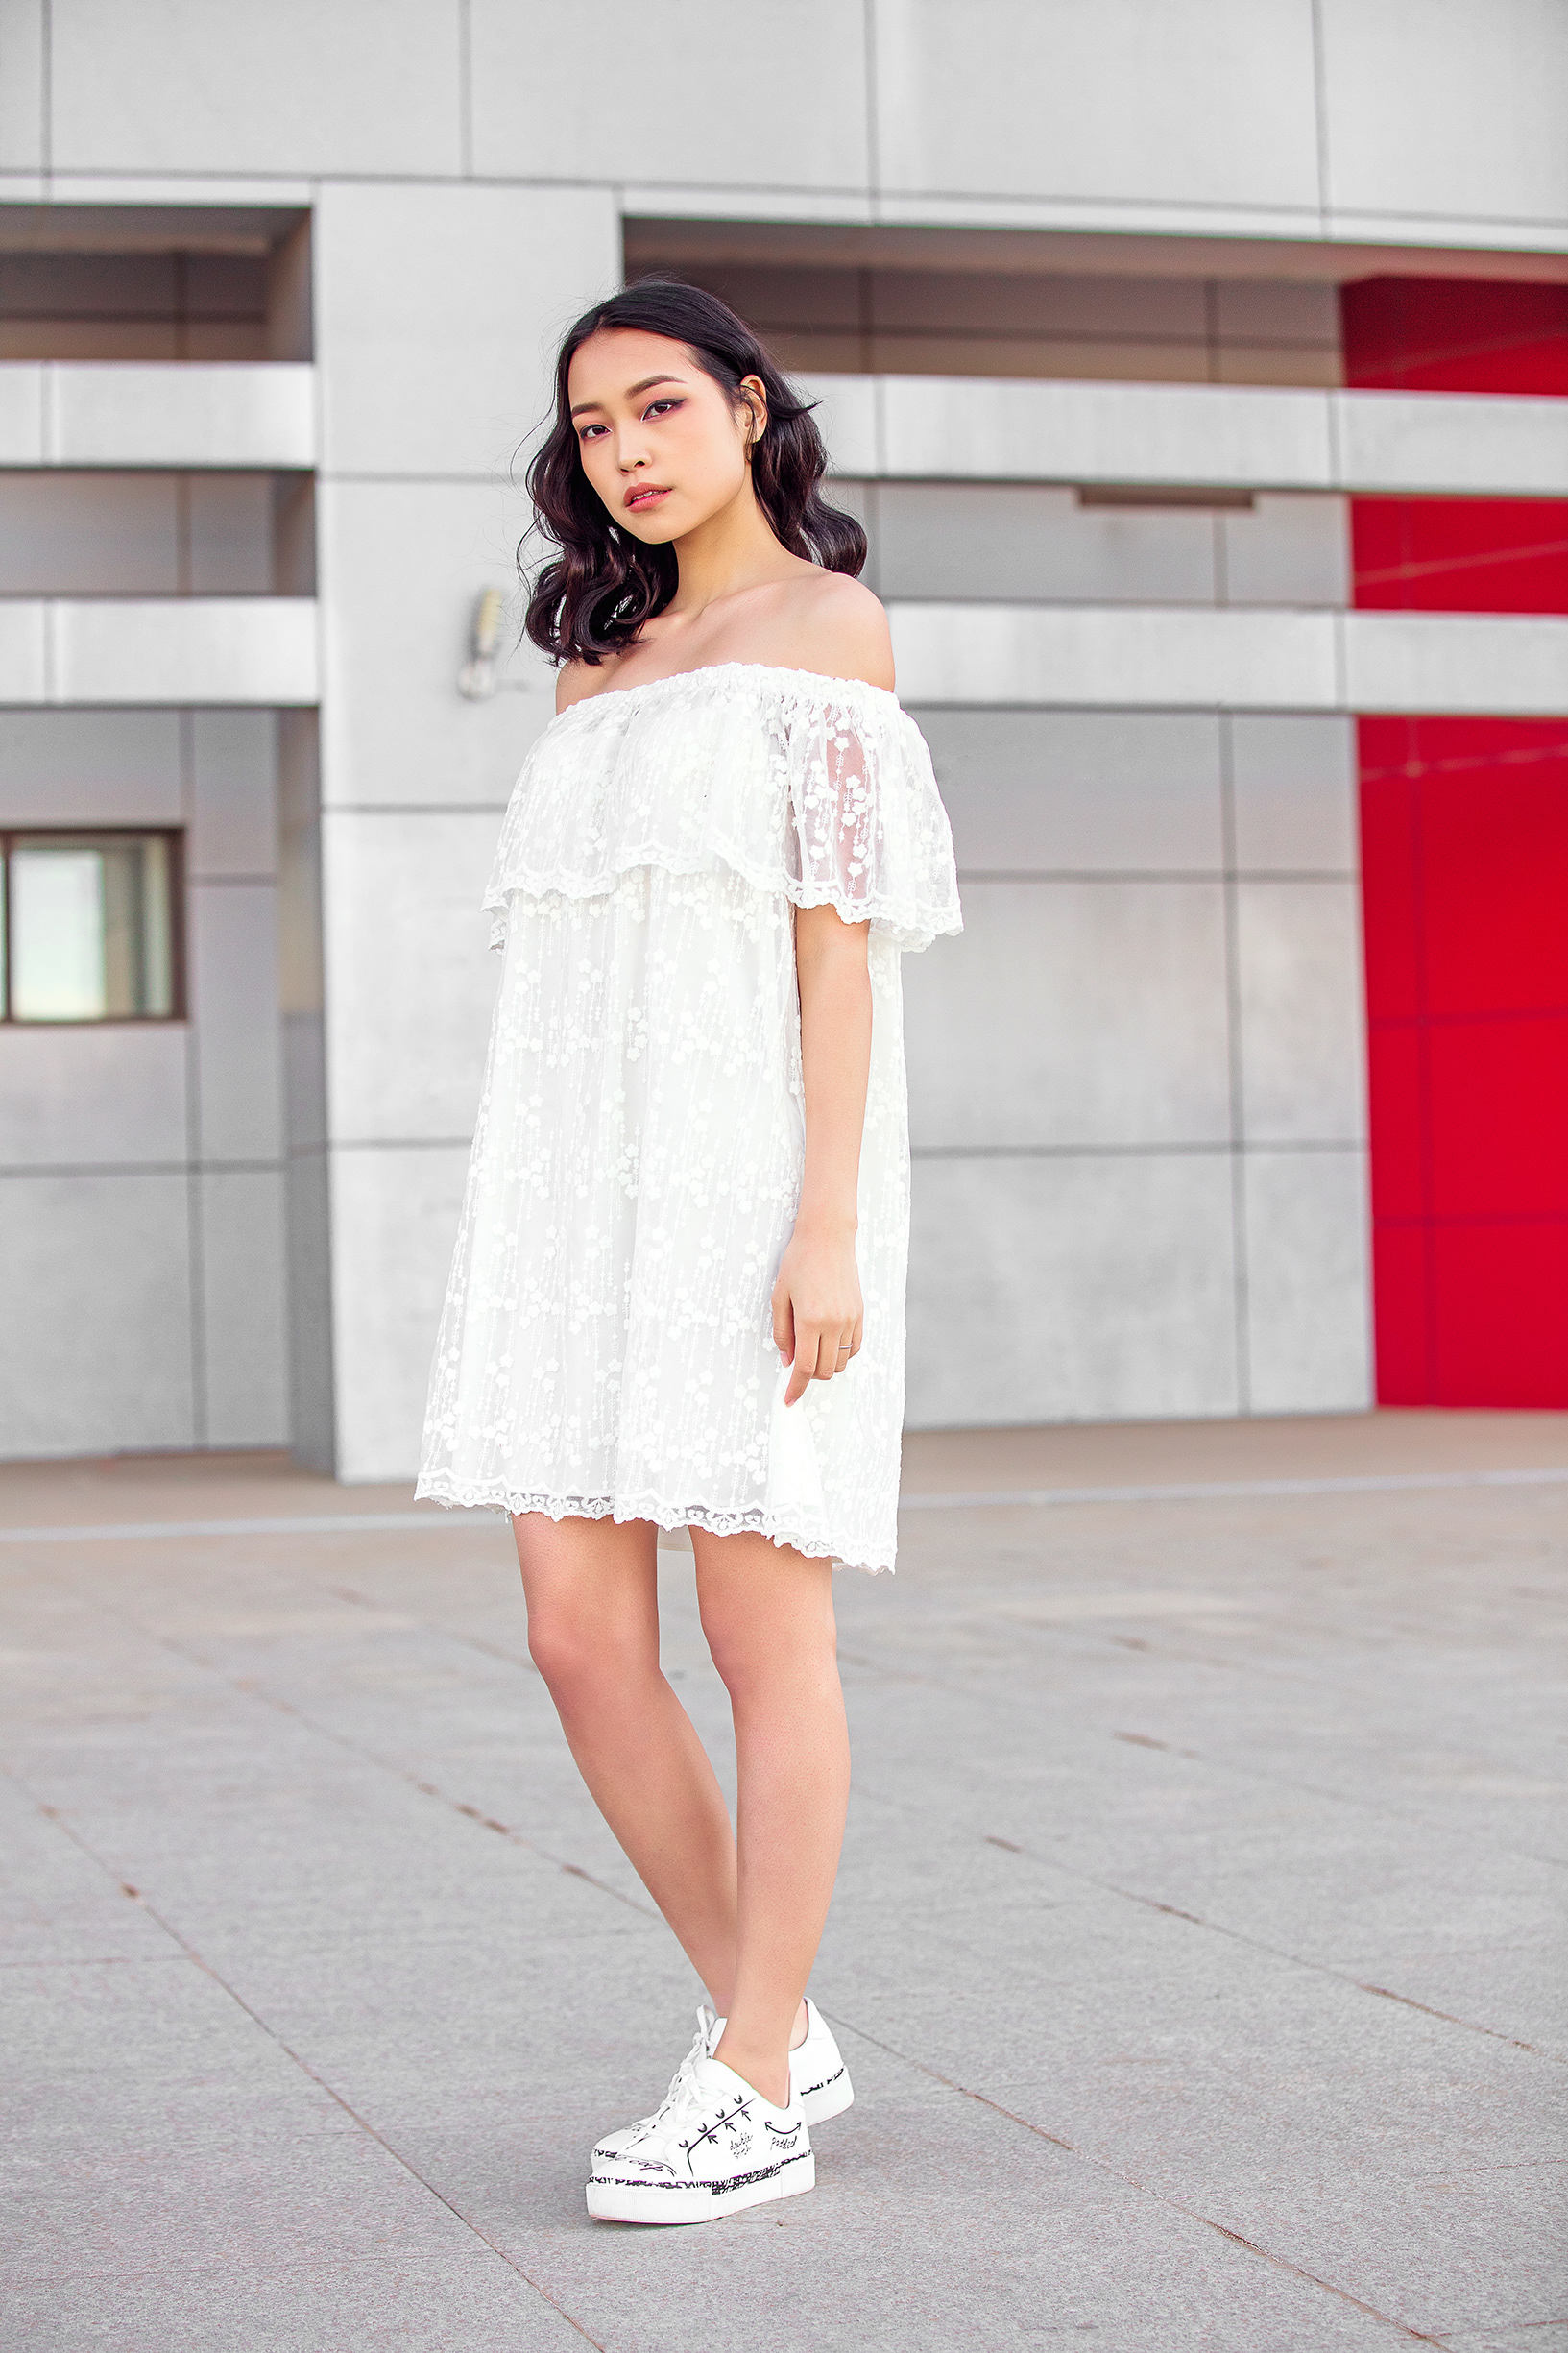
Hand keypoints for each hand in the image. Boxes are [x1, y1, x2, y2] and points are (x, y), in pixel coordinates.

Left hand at [771, 1218, 862, 1406]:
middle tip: (796, 1363)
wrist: (827, 1238)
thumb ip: (782, 1332)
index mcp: (809, 1320)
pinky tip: (829, 1343)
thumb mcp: (779, 1297)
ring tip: (812, 1348)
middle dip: (809, 1376)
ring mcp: (850, 1319)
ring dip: (826, 1365)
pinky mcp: (860, 1314)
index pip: (805, 1368)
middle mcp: (833, 1323)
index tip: (789, 1400)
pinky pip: (854, 1347)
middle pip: (824, 1370)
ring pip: (841, 1362)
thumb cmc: (798, 1263)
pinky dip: (842, 1354)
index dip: (796, 1388)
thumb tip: (787, 1361)